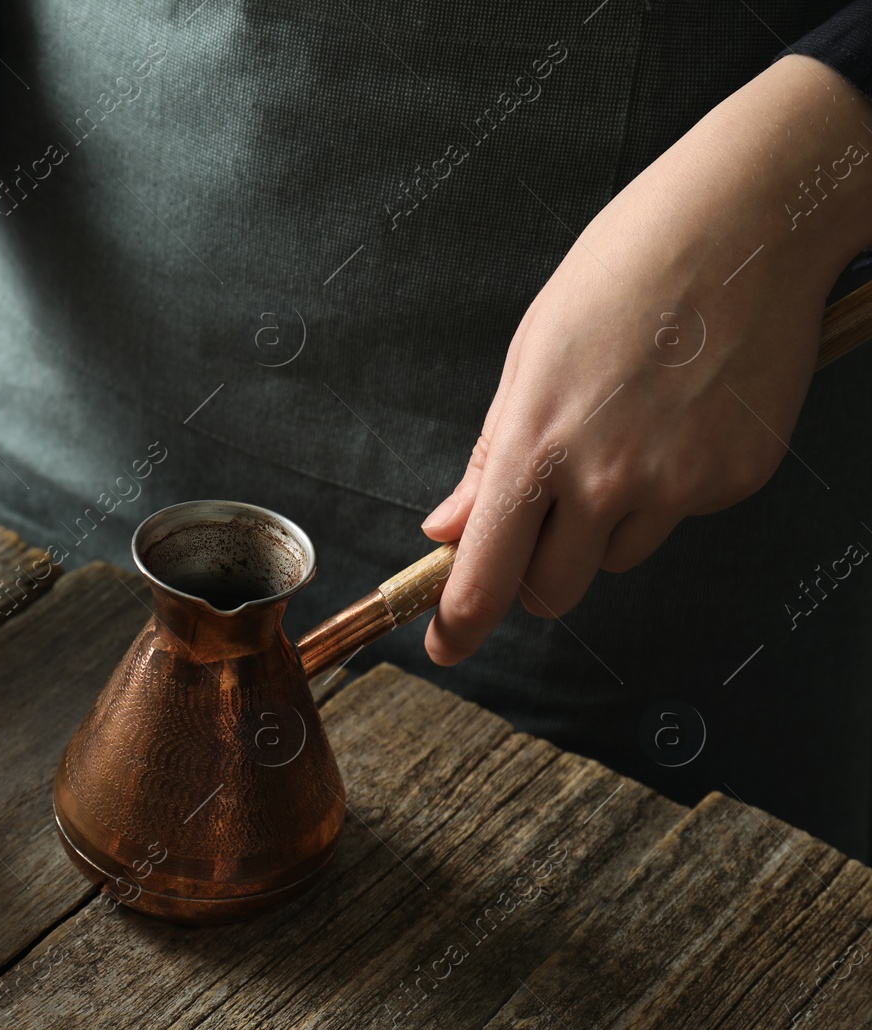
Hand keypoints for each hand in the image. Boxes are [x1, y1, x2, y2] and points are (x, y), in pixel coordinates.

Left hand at [421, 55, 871, 664]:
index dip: (460, 622)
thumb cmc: (623, 271)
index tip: (446, 645)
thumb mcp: (531, 357)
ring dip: (604, 526)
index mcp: (536, 445)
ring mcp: (678, 485)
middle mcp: (606, 480)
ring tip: (624, 431)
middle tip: (542, 523)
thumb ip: (492, 457)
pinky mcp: (735, 480)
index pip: (486, 574)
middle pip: (554, 590)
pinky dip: (671, 488)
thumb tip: (449, 526)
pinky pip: (681, 516)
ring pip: (617, 556)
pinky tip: (679, 415)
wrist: (744, 223)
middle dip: (537, 572)